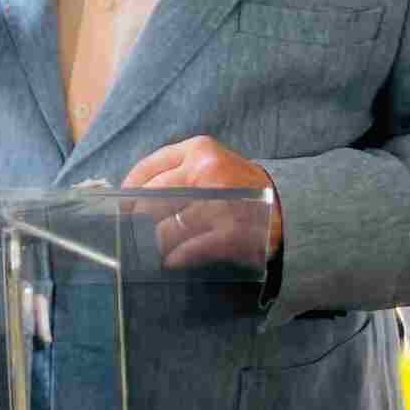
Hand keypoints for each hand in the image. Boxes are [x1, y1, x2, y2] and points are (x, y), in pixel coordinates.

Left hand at [123, 135, 282, 267]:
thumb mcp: (210, 162)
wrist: (288, 206)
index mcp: (198, 150)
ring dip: (155, 243)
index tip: (121, 205)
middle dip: (138, 220)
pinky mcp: (229, 233)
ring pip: (167, 228)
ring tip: (150, 249)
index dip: (129, 190)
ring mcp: (218, 203)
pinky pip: (189, 248)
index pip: (148, 168)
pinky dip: (174, 257)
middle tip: (132, 232)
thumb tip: (131, 197)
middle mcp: (206, 172)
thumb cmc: (238, 185)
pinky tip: (170, 260)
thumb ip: (176, 171)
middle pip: (152, 200)